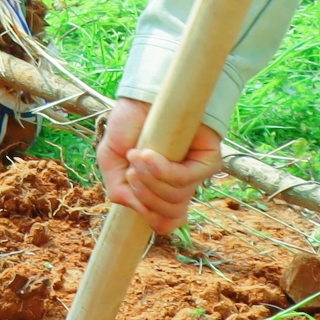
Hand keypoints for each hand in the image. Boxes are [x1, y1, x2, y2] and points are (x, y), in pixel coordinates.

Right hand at [97, 97, 224, 235]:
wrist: (142, 96)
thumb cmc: (130, 125)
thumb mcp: (112, 160)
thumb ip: (118, 190)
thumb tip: (139, 212)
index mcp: (162, 189)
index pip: (166, 223)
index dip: (150, 218)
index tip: (133, 195)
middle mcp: (182, 185)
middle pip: (168, 215)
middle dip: (144, 195)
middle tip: (131, 170)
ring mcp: (196, 173)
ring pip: (175, 198)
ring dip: (149, 179)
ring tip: (138, 154)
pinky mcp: (208, 160)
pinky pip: (185, 179)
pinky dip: (162, 170)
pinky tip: (148, 153)